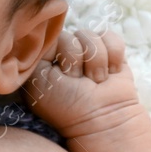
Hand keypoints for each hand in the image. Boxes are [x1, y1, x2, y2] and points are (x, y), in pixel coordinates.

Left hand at [23, 27, 141, 136]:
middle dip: (74, 61)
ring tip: (95, 81)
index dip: (53, 55)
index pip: (45, 37)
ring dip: (94, 62)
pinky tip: (111, 73)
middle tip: (77, 83)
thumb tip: (50, 32)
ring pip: (89, 35)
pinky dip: (113, 55)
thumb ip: (37, 51)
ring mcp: (88, 51)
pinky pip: (110, 36)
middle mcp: (65, 53)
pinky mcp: (111, 51)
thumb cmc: (65, 105)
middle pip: (67, 35)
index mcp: (44, 59)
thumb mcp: (39, 79)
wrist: (101, 119)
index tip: (58, 76)